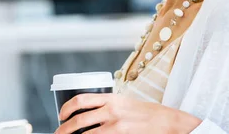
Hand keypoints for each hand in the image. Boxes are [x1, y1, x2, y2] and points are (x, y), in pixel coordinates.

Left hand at [54, 93, 201, 133]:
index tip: (61, 115)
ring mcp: (115, 127)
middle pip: (78, 120)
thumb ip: (107, 106)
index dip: (66, 108)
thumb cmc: (146, 113)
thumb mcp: (125, 103)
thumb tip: (88, 113)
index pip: (80, 100)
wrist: (167, 122)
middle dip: (63, 129)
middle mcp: (111, 111)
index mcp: (111, 98)